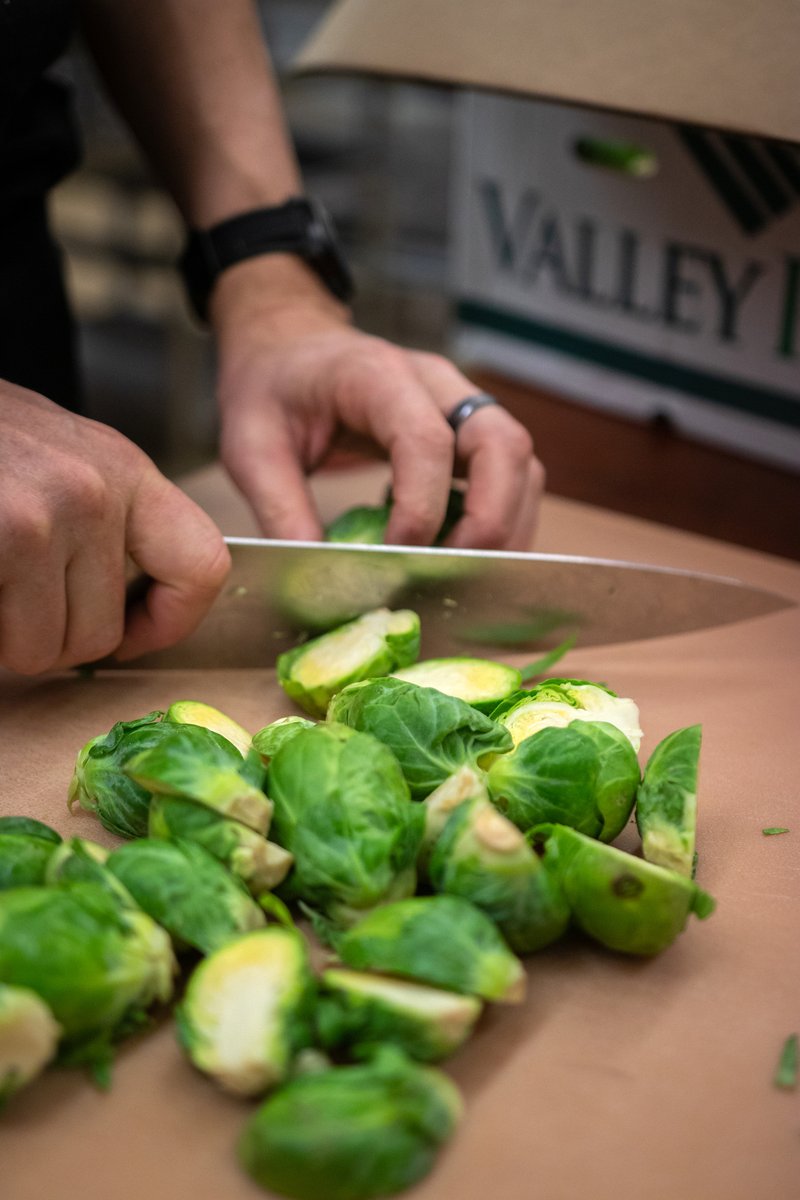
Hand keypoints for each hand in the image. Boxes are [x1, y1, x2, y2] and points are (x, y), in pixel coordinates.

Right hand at [0, 381, 229, 673]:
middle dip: (49, 639)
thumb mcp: (61, 460)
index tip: (130, 637)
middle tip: (11, 598)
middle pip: (101, 634)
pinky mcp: (0, 538)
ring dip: (4, 636)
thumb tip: (134, 621)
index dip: (169, 623)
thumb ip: (107, 526)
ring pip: (42, 649)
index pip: (202, 566)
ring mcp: (40, 517)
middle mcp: (93, 491)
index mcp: (124, 471)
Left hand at [211, 256, 543, 549]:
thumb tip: (320, 579)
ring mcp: (460, 402)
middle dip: (490, 521)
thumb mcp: (251, 449)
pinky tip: (459, 551)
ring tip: (460, 571)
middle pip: (504, 445)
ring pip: (520, 461)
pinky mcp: (468, 428)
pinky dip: (500, 519)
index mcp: (377, 375)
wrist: (288, 347)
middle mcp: (436, 382)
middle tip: (449, 572)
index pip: (427, 440)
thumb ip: (281, 511)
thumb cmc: (271, 389)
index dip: (422, 507)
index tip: (395, 554)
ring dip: (506, 524)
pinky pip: (510, 474)